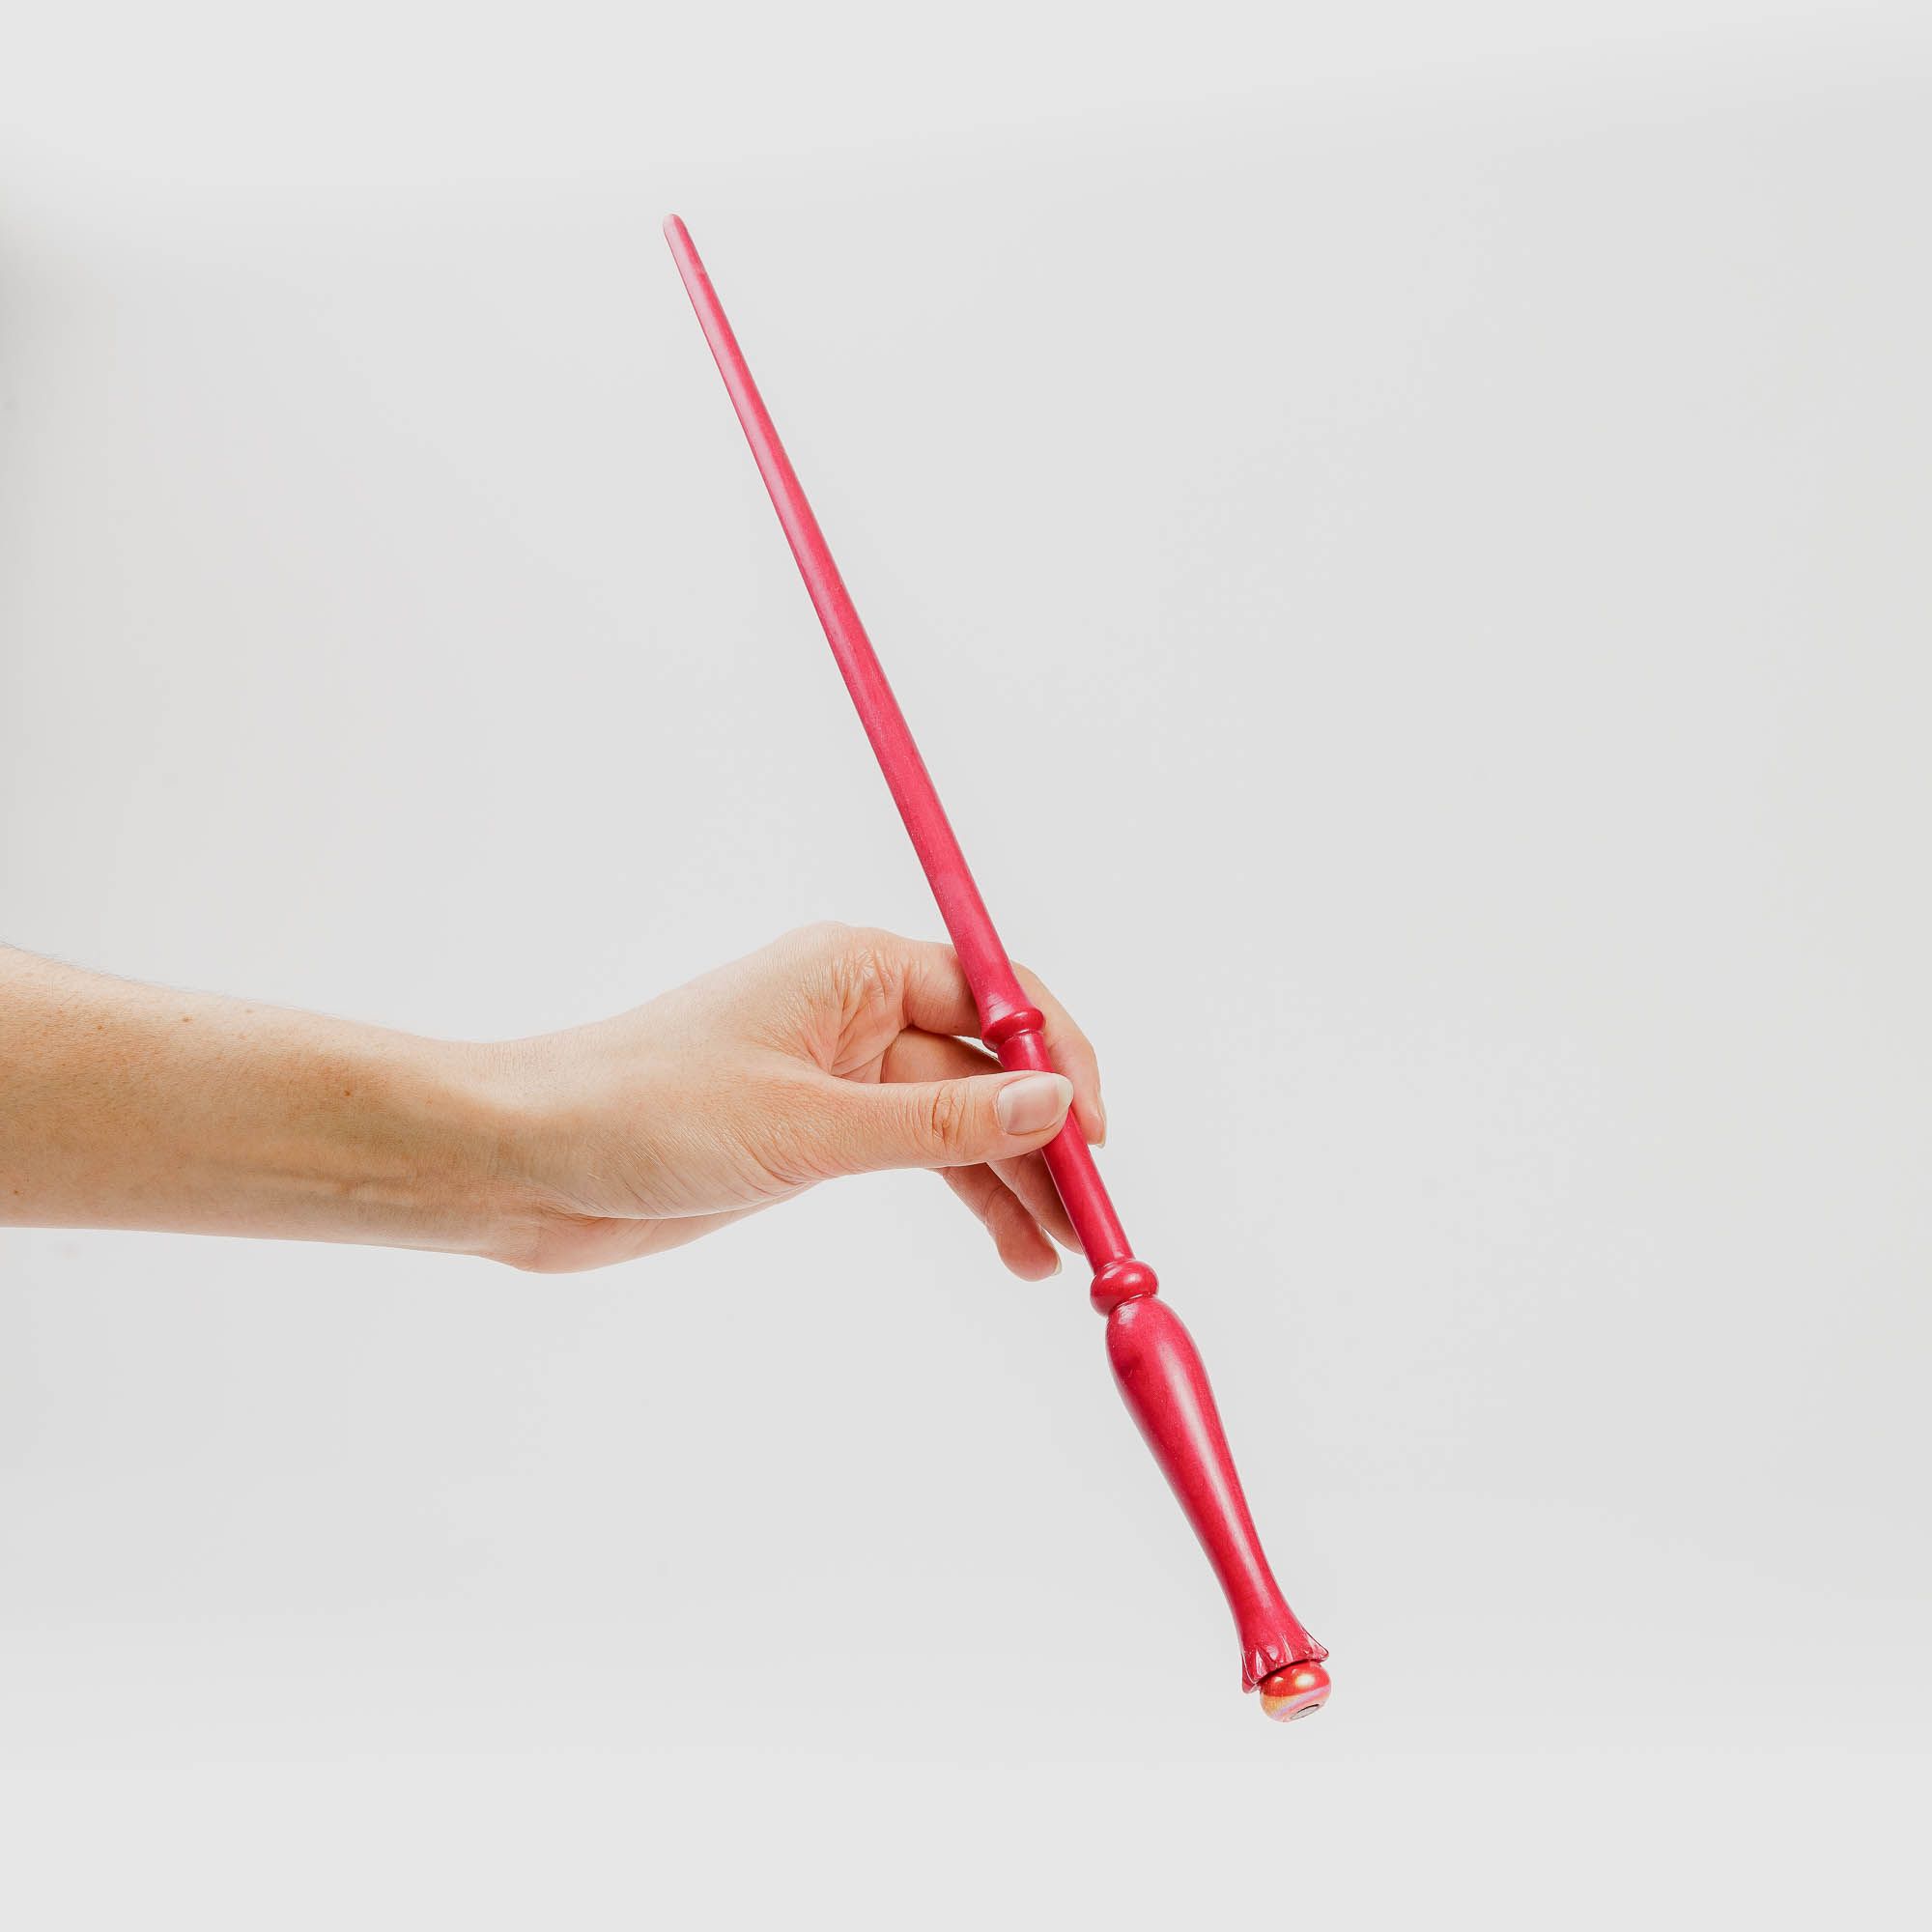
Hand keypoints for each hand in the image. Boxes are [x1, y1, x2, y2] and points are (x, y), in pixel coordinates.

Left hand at [489, 923, 1104, 1273]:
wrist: (527, 1163)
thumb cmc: (643, 1112)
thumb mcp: (807, 1127)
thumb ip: (938, 1126)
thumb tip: (1053, 1104)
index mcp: (852, 969)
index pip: (993, 997)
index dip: (1057, 1061)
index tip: (1096, 1135)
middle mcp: (853, 1011)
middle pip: (985, 1067)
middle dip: (1044, 1139)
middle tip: (1090, 1220)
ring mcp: (836, 1075)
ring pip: (958, 1123)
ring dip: (1010, 1183)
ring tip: (1056, 1259)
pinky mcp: (814, 1134)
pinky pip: (916, 1159)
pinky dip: (963, 1200)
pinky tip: (1008, 1249)